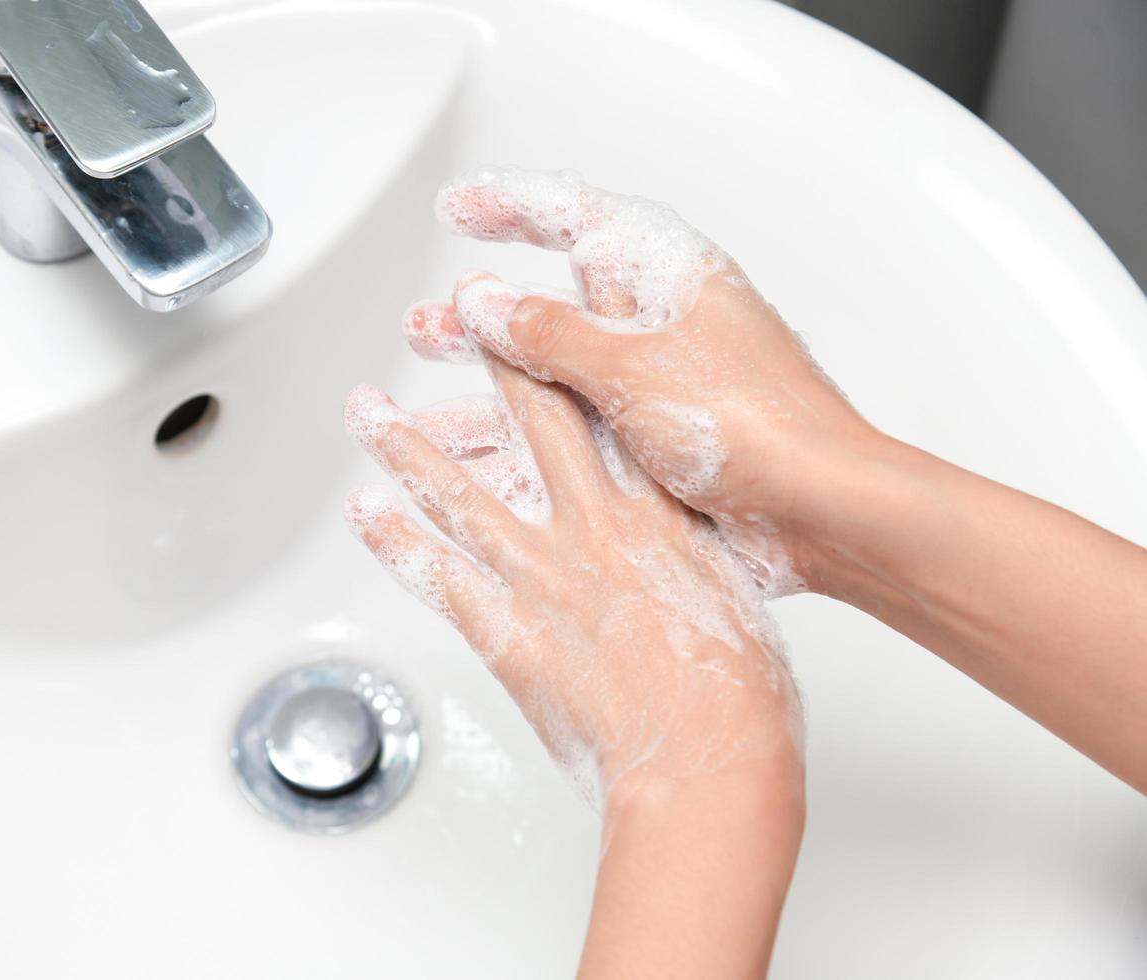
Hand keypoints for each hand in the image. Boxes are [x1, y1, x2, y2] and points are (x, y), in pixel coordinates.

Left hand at [342, 357, 801, 806]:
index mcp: (658, 514)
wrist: (707, 761)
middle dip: (487, 358)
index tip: (563, 299)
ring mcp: (541, 576)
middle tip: (452, 315)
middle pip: (529, 420)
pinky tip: (366, 512)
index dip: (582, 342)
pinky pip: (433, 574)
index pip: (611, 402)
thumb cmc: (740, 697)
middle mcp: (593, 527)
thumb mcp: (734, 599)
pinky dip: (393, 540)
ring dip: (402, 445)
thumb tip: (680, 546)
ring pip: (456, 490)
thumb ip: (694, 557)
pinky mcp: (505, 630)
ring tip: (365, 409)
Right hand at [406, 166, 876, 594]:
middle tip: (425, 327)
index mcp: (669, 279)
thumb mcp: (631, 367)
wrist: (821, 512)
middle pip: (556, 307)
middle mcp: (663, 327)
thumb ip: (549, 333)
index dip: (513, 209)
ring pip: (557, 379)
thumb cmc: (756, 425)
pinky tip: (478, 464)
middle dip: (484, 320)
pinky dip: (524, 445)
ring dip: (491, 391)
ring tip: (430, 405)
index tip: (459, 210)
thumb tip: (483, 300)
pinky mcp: (660, 445)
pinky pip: (576, 434)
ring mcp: (660, 388)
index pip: (580, 219)